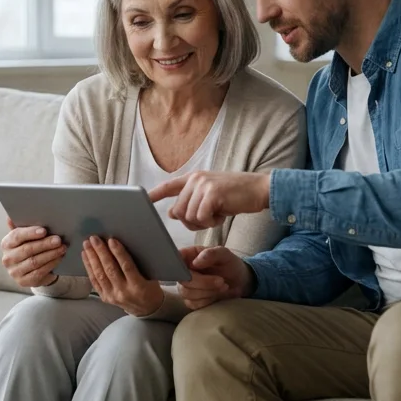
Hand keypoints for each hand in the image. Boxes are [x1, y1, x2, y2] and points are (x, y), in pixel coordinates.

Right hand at [0, 219, 66, 287]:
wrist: (30, 268)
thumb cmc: (29, 246)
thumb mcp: (25, 236)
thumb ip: (21, 225)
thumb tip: (10, 217)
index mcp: (6, 244)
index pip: (17, 236)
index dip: (31, 233)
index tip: (44, 230)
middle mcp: (7, 258)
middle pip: (27, 249)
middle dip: (45, 244)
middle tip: (58, 239)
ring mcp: (14, 272)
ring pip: (35, 261)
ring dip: (51, 254)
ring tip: (62, 248)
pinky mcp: (23, 282)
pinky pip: (39, 272)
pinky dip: (51, 264)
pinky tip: (59, 258)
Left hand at [81, 236, 163, 317]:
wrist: (146, 308)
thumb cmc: (150, 288)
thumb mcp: (150, 276)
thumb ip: (138, 264)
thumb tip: (123, 244)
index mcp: (138, 286)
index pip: (126, 267)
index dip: (118, 253)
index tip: (111, 240)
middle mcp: (123, 292)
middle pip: (109, 269)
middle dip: (101, 252)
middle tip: (94, 238)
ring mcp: (112, 296)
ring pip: (100, 275)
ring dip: (92, 258)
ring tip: (87, 245)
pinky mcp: (105, 298)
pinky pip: (95, 281)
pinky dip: (89, 268)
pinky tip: (86, 256)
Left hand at [151, 171, 270, 230]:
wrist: (258, 189)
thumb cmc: (236, 195)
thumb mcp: (211, 196)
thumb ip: (192, 202)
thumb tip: (172, 213)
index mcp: (194, 178)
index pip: (169, 186)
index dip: (154, 194)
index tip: (142, 201)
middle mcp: (196, 179)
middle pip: (179, 211)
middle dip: (192, 222)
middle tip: (209, 218)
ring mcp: (203, 185)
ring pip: (189, 216)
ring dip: (203, 222)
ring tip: (217, 214)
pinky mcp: (212, 194)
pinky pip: (201, 218)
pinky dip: (211, 222)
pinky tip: (222, 214)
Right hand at [177, 246, 253, 309]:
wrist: (239, 281)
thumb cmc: (229, 264)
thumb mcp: (225, 254)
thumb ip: (211, 254)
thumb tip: (196, 262)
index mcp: (188, 256)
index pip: (176, 259)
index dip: (180, 266)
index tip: (195, 268)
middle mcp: (184, 272)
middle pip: (183, 280)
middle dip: (203, 283)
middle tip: (221, 281)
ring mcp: (187, 287)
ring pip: (187, 293)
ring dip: (208, 292)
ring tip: (224, 286)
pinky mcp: (192, 300)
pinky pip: (193, 304)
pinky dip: (208, 301)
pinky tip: (218, 295)